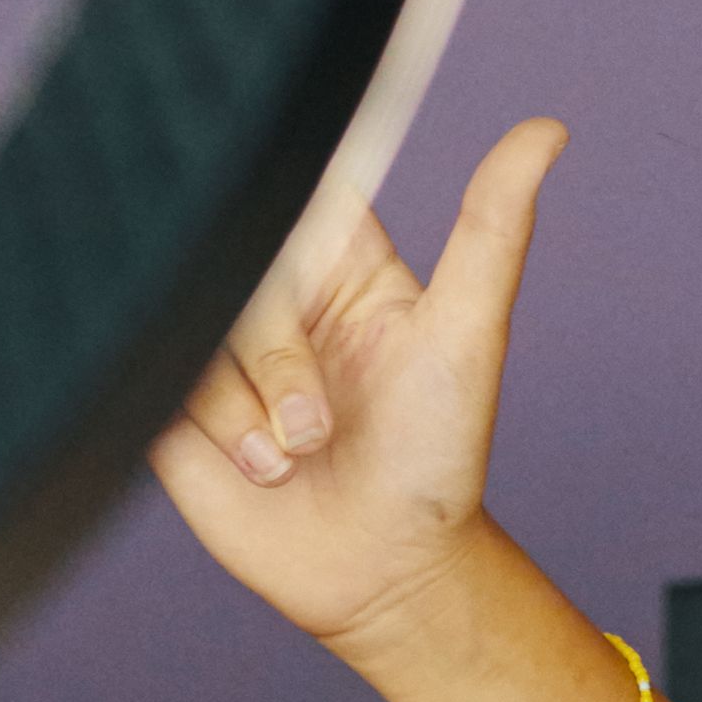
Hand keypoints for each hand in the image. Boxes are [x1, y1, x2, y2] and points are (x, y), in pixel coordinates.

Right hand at [146, 118, 566, 651]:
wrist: (382, 572)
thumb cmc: (435, 455)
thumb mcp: (468, 332)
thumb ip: (492, 228)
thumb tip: (548, 130)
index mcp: (335, 261)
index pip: (293, 192)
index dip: (282, 203)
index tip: (302, 259)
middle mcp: (269, 295)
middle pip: (232, 266)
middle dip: (277, 358)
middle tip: (319, 425)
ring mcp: (214, 349)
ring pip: (191, 324)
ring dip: (248, 410)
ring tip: (292, 459)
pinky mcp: (169, 402)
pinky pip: (154, 376)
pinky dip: (210, 429)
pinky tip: (251, 469)